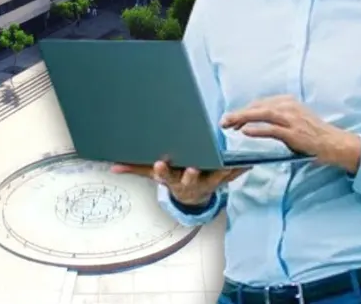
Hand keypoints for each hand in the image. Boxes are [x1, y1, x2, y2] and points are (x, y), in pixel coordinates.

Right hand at [111, 161, 248, 206]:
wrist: (192, 197)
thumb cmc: (172, 178)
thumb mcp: (153, 176)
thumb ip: (135, 169)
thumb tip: (112, 167)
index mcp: (173, 179)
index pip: (165, 176)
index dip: (162, 171)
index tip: (159, 164)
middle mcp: (190, 182)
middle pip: (190, 178)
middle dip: (191, 174)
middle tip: (193, 168)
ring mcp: (207, 183)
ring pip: (214, 177)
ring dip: (222, 171)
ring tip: (229, 162)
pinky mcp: (222, 181)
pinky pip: (232, 176)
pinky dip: (240, 170)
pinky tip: (248, 162)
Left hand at [220, 95, 360, 173]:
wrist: (334, 143)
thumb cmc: (312, 134)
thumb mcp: (294, 119)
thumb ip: (275, 118)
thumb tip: (252, 122)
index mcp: (287, 101)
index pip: (259, 103)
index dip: (243, 110)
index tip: (231, 118)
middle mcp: (288, 106)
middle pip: (257, 107)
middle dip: (238, 113)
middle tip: (223, 121)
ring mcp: (292, 119)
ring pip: (262, 114)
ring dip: (242, 118)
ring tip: (228, 124)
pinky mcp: (294, 133)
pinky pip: (272, 129)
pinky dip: (257, 129)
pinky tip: (245, 131)